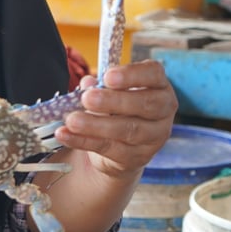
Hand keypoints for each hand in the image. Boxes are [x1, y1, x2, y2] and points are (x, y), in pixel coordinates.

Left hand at [56, 59, 177, 179]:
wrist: (120, 146)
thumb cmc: (117, 109)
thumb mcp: (109, 92)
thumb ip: (99, 86)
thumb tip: (87, 83)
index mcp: (159, 85)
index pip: (154, 74)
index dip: (132, 74)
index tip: (108, 76)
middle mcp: (164, 110)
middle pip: (145, 104)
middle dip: (114, 101)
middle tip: (87, 98)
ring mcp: (154, 136)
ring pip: (128, 130)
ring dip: (96, 125)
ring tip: (72, 120)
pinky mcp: (138, 157)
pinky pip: (110, 148)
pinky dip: (84, 141)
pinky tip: (66, 135)